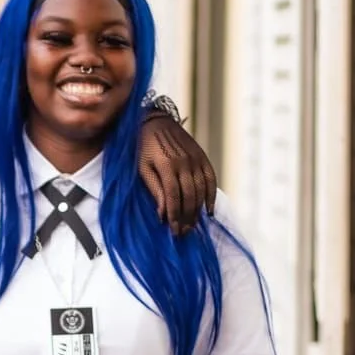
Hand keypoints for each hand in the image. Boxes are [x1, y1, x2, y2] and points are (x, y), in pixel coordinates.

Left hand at [138, 112, 216, 233]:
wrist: (156, 122)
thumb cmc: (143, 148)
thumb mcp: (143, 169)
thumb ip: (155, 190)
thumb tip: (162, 215)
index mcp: (167, 165)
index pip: (173, 197)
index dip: (174, 216)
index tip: (173, 231)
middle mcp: (184, 162)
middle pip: (189, 197)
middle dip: (186, 218)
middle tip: (183, 233)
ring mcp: (195, 159)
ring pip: (201, 190)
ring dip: (197, 211)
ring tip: (192, 225)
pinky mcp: (202, 157)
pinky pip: (211, 179)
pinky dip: (211, 196)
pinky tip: (208, 211)